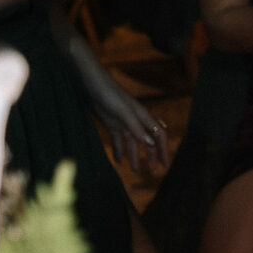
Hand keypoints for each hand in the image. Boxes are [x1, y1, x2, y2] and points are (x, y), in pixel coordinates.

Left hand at [63, 28, 169, 175]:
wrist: (88, 81)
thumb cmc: (107, 92)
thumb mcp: (122, 111)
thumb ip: (137, 127)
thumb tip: (151, 144)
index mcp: (142, 115)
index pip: (158, 134)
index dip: (163, 149)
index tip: (164, 165)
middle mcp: (135, 120)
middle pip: (147, 140)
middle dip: (151, 155)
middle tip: (152, 172)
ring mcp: (123, 122)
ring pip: (133, 142)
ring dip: (135, 155)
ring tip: (135, 170)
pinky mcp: (110, 122)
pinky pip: (118, 139)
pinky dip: (119, 150)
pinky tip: (118, 161)